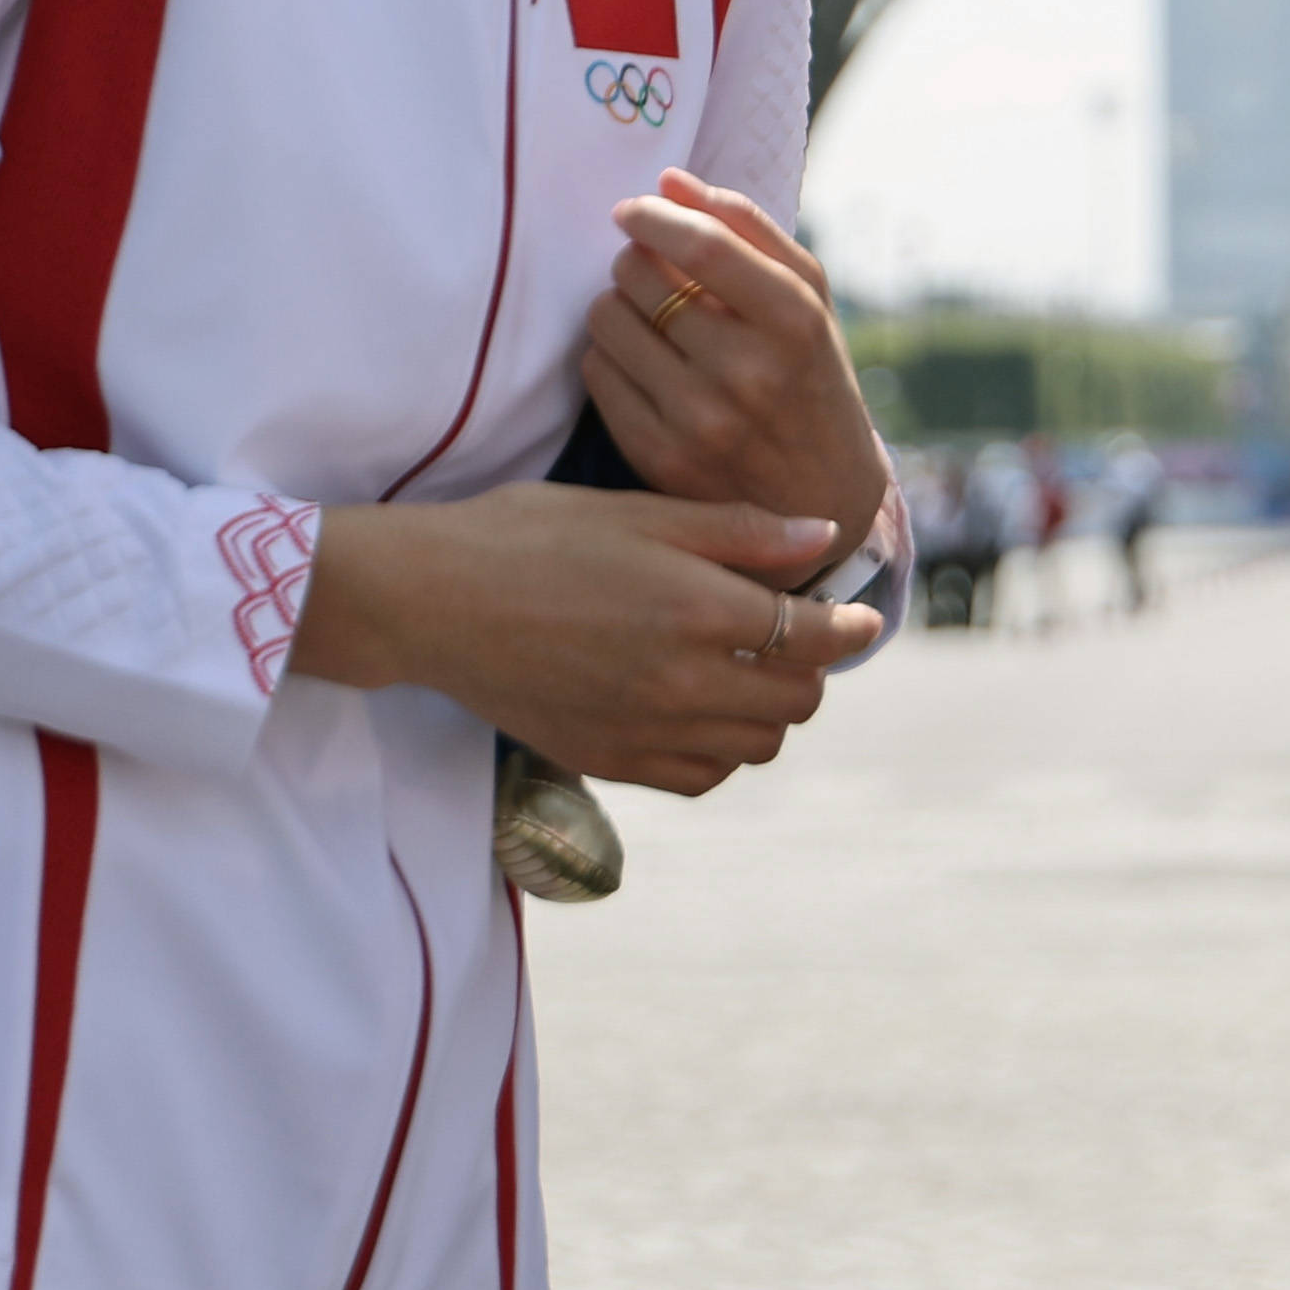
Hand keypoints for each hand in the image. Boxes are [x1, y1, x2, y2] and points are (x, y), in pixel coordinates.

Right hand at [289, 486, 881, 794]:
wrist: (432, 601)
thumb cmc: (531, 536)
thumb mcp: (639, 512)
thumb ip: (738, 533)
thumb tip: (823, 539)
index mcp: (695, 609)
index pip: (814, 639)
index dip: (850, 627)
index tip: (858, 617)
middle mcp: (679, 682)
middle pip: (796, 703)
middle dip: (811, 669)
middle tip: (794, 636)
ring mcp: (642, 731)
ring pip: (755, 748)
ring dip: (769, 713)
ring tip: (746, 671)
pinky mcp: (607, 761)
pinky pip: (699, 776)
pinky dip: (720, 750)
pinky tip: (701, 709)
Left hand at [584, 172, 888, 557]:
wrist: (820, 501)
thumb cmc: (810, 377)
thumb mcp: (809, 298)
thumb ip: (748, 228)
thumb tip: (669, 180)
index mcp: (794, 322)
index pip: (702, 246)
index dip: (653, 216)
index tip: (632, 209)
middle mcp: (748, 372)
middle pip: (642, 277)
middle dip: (634, 259)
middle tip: (649, 271)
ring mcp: (700, 420)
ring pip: (607, 321)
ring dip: (615, 304)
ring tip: (646, 319)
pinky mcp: (659, 458)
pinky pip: (597, 374)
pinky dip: (607, 354)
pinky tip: (640, 362)